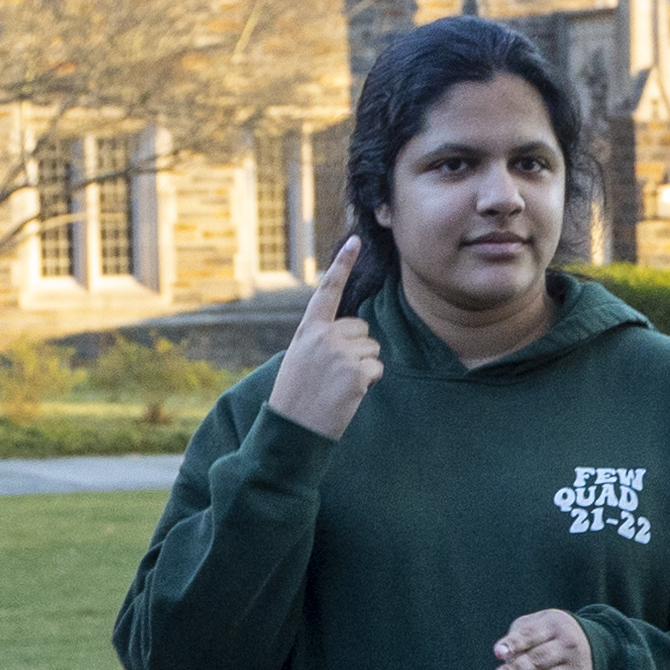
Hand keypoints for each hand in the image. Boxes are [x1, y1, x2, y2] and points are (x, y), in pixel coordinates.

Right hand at [270, 239, 382, 440]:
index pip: (328, 291)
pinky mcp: (356, 371)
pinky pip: (377, 368)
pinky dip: (369, 383)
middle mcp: (324, 336)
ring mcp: (340, 353)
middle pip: (361, 328)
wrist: (292, 428)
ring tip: (338, 386)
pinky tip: (348, 395)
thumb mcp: (301, 358)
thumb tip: (356, 332)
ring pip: (372, 349)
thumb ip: (322, 339)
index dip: (342, 264)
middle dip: (357, 349)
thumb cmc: (296, 396)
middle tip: (334, 375)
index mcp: (307, 330)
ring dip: (363, 367)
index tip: (355, 241)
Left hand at [491, 606, 596, 669]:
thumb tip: (506, 660)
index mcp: (555, 626)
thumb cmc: (552, 637)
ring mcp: (577, 668)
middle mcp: (569, 646)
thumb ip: (519, 636)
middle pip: (540, 658)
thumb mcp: (539, 625)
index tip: (498, 653)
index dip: (514, 644)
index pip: (530, 635)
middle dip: (518, 669)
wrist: (596, 647)